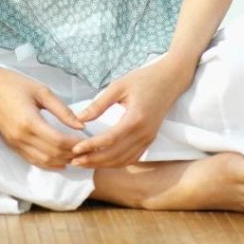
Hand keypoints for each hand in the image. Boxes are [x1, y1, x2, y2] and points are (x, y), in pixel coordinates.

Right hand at [0, 63, 86, 169]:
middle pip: (53, 155)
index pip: (59, 142)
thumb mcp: (41, 91)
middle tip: (87, 149)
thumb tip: (81, 125)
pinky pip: (32, 160)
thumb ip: (62, 110)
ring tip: (76, 155)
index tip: (89, 140)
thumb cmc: (13, 83)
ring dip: (61, 161)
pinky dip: (48, 163)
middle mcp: (21, 137)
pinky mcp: (11, 144)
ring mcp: (14, 143)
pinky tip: (59, 159)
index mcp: (29, 122)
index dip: (76, 144)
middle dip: (72, 154)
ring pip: (43, 161)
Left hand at [67, 60, 187, 168]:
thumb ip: (99, 104)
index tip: (75, 149)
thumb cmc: (142, 79)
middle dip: (94, 160)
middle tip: (74, 161)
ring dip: (103, 164)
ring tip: (84, 163)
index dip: (91, 146)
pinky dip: (116, 162)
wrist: (169, 80)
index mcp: (135, 119)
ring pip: (124, 160)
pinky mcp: (149, 140)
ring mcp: (148, 139)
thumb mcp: (118, 86)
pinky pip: (132, 157)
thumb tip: (79, 118)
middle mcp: (144, 134)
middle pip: (116, 154)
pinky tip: (102, 161)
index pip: (110, 139)